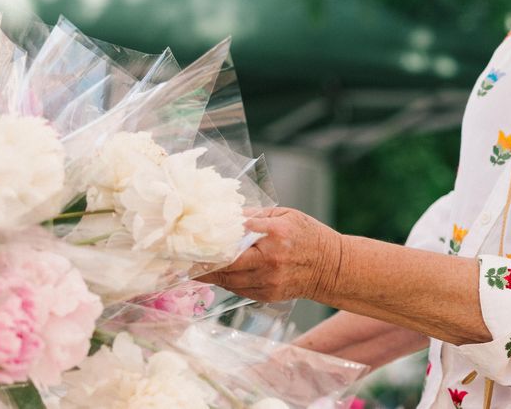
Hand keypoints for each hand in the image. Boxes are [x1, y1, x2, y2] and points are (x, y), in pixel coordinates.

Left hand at [196, 207, 343, 302]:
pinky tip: (213, 272)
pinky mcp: (267, 295)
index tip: (189, 237)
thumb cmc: (309, 236)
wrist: (331, 268)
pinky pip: (237, 289)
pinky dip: (224, 280)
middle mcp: (270, 261)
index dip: (210, 240)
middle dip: (201, 262)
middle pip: (225, 264)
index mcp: (275, 235)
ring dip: (208, 274)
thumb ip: (256, 215)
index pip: (235, 236)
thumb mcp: (286, 215)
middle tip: (179, 256)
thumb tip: (227, 215)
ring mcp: (268, 281)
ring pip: (227, 280)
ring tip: (189, 265)